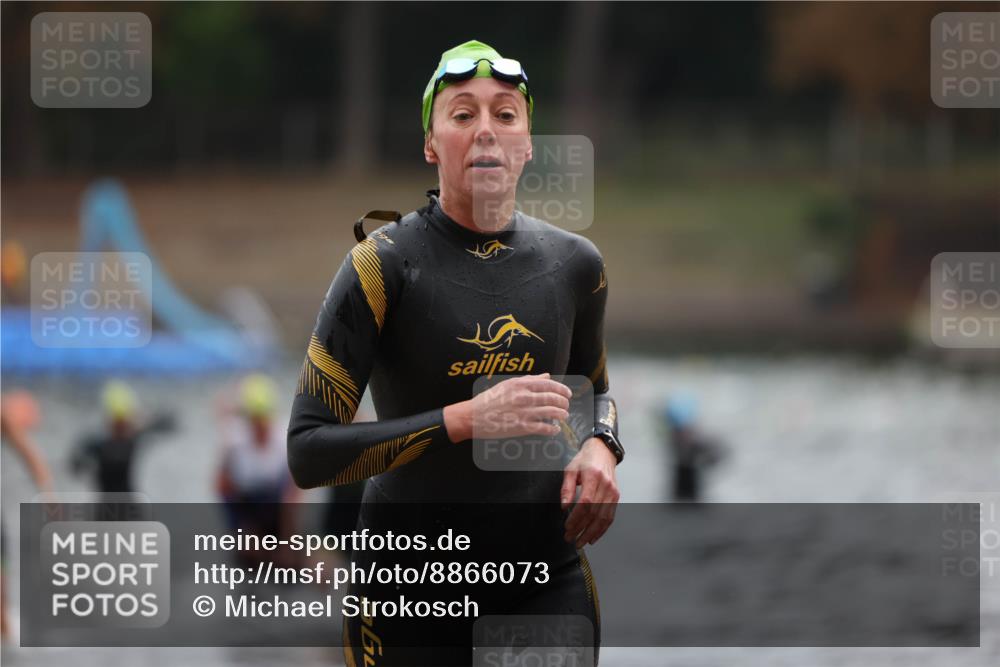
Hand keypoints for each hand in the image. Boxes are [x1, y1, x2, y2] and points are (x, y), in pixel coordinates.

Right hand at [444, 373, 570, 442]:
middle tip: (566, 405)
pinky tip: (555, 429)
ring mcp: (524, 412)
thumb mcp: (507, 384)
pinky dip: (553, 429)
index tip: (567, 393)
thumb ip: (529, 380)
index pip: (548, 384)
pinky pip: (544, 428)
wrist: (472, 417)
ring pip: (552, 412)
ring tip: (564, 416)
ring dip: (562, 414)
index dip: (561, 389)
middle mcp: (524, 396)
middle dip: (563, 402)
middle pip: (553, 398)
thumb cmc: (488, 400)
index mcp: (520, 384)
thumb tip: (547, 375)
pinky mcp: (522, 427)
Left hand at [561, 437, 619, 547]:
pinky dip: (602, 529)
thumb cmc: (586, 459)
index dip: (576, 517)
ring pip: (603, 518)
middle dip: (581, 529)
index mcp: (593, 477)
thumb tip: (564, 507)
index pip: (585, 502)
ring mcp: (613, 492)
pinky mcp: (616, 497)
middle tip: (570, 537)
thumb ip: (566, 489)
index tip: (567, 526)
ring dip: (592, 533)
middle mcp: (605, 486)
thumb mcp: (570, 469)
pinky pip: (610, 516)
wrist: (603, 451)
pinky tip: (594, 537)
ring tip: (581, 542)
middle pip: (594, 513)